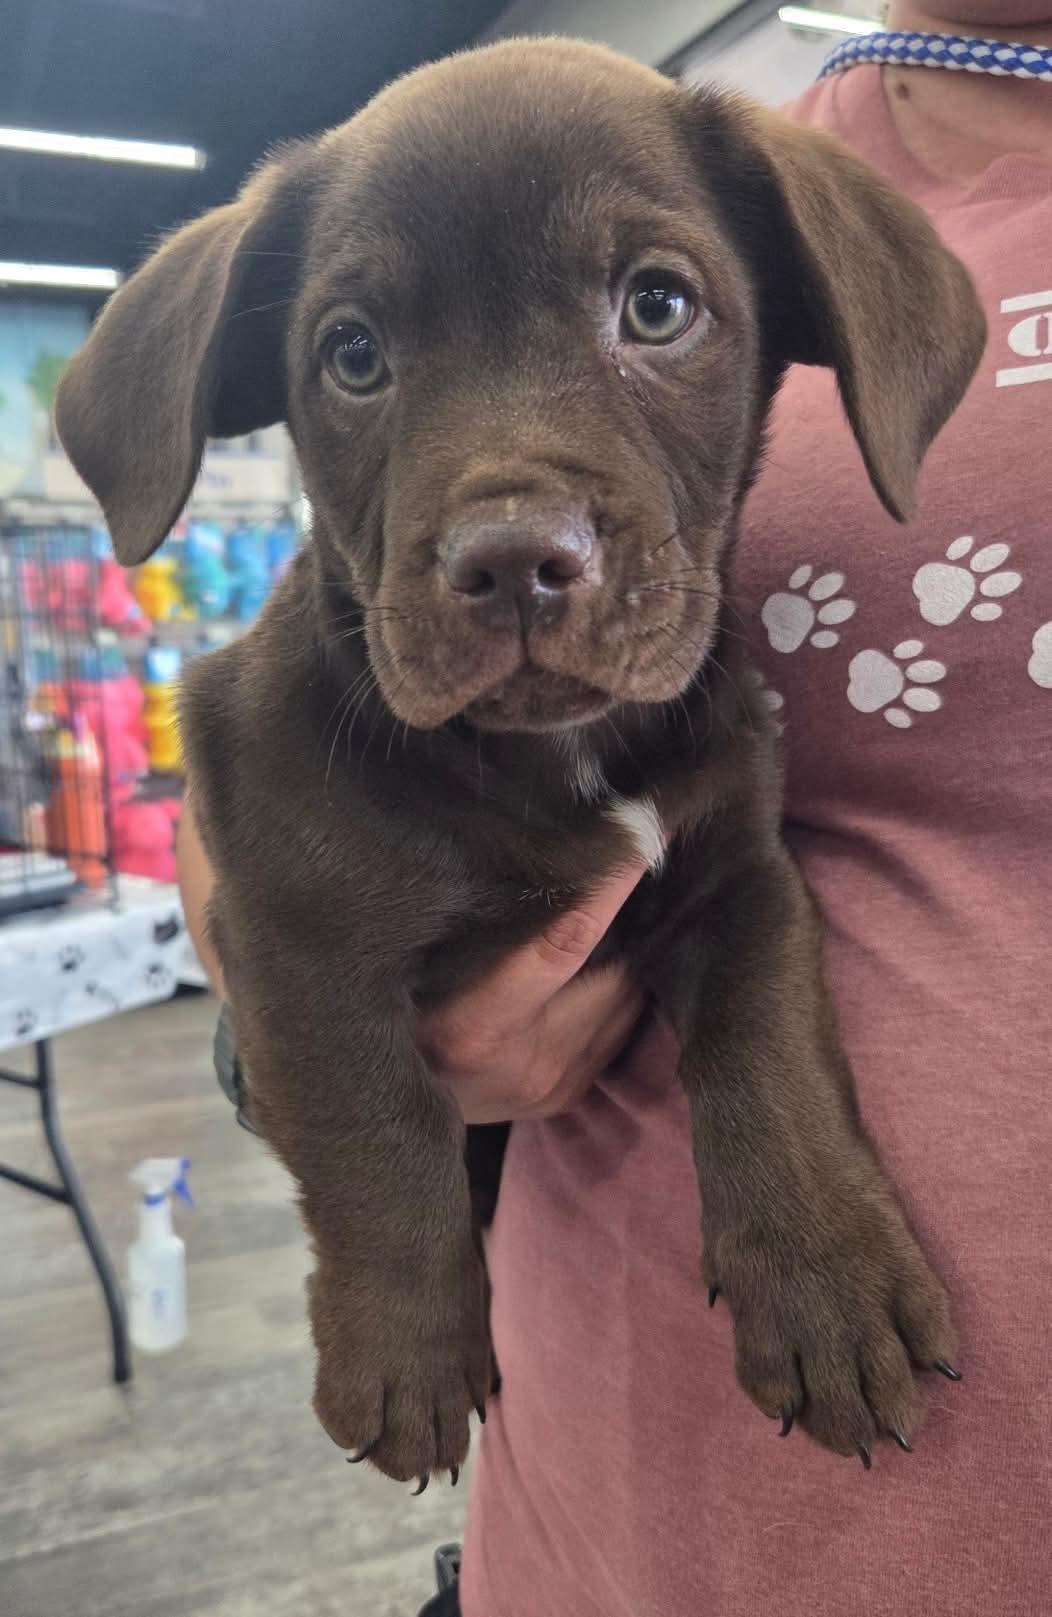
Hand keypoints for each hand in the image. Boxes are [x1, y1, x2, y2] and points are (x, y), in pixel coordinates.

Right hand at [178, 795, 646, 1126]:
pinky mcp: (564, 1096)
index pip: (560, 947)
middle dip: (635, 908)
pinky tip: (619, 939)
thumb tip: (500, 817)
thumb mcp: (396, 954)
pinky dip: (629, 978)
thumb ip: (446, 907)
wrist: (362, 1099)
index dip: (607, 887)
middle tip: (652, 833)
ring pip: (625, 994)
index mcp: (464, 1030)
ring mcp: (544, 1087)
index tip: (642, 827)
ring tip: (634, 877)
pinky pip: (623, 1025)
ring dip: (638, 940)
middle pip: (609, 970)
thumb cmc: (376, 992)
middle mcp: (511, 1066)